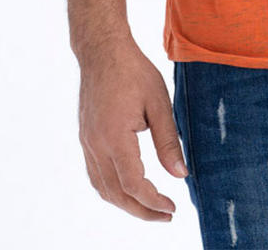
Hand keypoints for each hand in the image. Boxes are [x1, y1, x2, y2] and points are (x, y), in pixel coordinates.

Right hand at [76, 38, 188, 220]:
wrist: (103, 51)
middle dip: (141, 210)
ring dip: (125, 203)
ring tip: (150, 207)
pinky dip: (112, 189)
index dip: (153, 201)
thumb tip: (181, 174)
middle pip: (116, 194)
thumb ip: (168, 141)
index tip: (172, 208)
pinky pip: (96, 174)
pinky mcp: (86, 138)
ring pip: (103, 188)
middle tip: (166, 215)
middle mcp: (96, 145)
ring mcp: (87, 143)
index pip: (133, 184)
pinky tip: (129, 188)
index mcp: (115, 137)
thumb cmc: (134, 72)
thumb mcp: (159, 103)